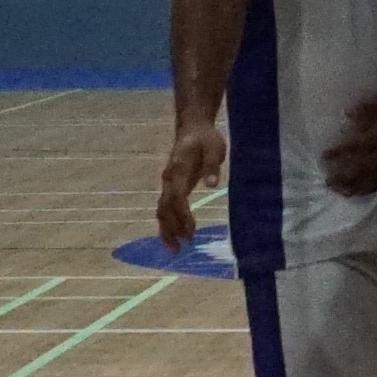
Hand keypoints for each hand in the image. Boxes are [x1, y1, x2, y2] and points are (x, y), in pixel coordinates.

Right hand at [155, 121, 225, 249]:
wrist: (192, 128)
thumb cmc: (205, 138)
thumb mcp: (214, 147)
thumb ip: (212, 165)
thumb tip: (213, 183)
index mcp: (178, 169)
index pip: (177, 196)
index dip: (182, 215)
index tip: (191, 231)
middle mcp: (169, 178)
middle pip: (164, 207)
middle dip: (171, 229)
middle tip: (181, 248)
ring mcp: (168, 183)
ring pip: (161, 210)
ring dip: (166, 229)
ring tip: (175, 249)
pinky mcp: (172, 186)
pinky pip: (165, 208)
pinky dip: (167, 223)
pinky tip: (174, 236)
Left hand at [322, 83, 376, 197]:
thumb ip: (372, 110)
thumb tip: (348, 113)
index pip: (353, 147)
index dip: (338, 152)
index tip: (324, 156)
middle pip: (360, 170)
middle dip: (342, 177)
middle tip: (328, 183)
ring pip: (375, 180)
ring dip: (357, 187)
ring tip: (345, 194)